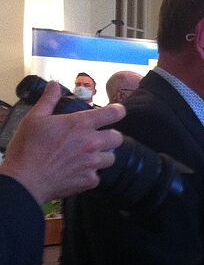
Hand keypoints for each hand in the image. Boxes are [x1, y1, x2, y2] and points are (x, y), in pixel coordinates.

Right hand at [0, 80, 124, 203]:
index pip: (114, 113)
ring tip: (87, 156)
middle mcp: (92, 142)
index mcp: (81, 124)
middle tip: (96, 138)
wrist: (25, 180)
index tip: (117, 111)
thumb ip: (49, 100)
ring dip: (102, 156)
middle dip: (109, 136)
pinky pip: (98, 176)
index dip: (118, 111)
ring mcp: (93, 163)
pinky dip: (90, 174)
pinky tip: (78, 171)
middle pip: (117, 138)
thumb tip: (55, 85)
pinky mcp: (90, 180)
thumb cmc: (28, 147)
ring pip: (110, 158)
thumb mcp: (35, 118)